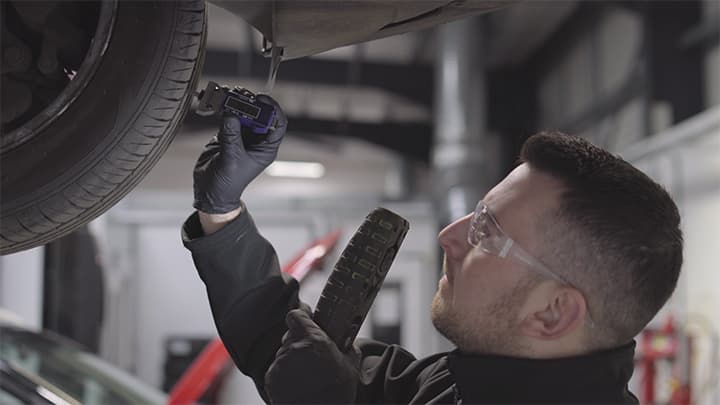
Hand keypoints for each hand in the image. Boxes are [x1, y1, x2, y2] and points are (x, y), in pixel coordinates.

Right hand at [193, 94, 286, 213]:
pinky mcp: (227, 133)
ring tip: (224, 93)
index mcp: (265, 148)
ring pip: (242, 112)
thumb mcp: (231, 160)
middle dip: (249, 102)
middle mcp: (256, 140)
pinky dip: (222, 107)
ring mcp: (242, 135)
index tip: (261, 99)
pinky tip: (216, 100)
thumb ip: (231, 136)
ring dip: (234, 101)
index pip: (277, 124)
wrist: (210, 190)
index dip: (273, 109)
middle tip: (237, 93)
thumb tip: (231, 113)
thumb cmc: (227, 182)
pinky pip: (227, 116)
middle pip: (259, 114)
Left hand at [265, 305, 360, 403]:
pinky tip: (297, 383)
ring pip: (284, 352)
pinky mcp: (271, 377)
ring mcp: (280, 363)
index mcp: (313, 340)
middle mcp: (293, 348)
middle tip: (311, 354)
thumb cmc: (336, 394)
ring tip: (306, 374)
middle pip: (290, 335)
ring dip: (292, 358)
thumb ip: (348, 348)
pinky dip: (285, 373)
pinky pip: (277, 368)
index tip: (305, 317)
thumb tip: (348, 342)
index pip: (295, 315)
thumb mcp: (351, 367)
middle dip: (299, 341)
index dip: (301, 316)